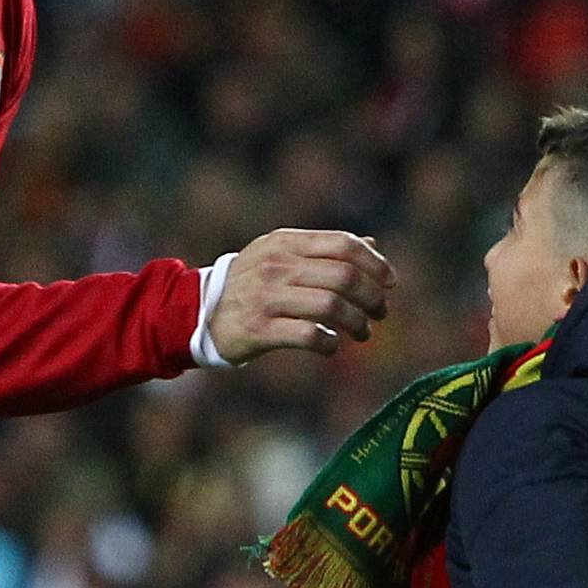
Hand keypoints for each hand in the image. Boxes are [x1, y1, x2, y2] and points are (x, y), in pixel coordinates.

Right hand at [208, 229, 392, 362]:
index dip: (375, 264)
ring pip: (331, 305)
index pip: (343, 244)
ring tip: (362, 333)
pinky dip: (330, 343)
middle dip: (372, 297)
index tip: (390, 283)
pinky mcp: (258, 330)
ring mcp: (266, 297)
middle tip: (380, 313)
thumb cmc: (250, 284)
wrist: (197, 311)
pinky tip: (331, 345)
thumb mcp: (280, 255)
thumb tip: (372, 243)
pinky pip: (309, 335)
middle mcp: (276, 265)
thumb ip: (323, 249)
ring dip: (357, 323)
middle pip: (344, 276)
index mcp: (285, 242)